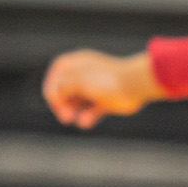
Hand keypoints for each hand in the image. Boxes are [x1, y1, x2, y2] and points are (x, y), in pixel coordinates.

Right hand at [42, 49, 160, 127]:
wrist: (135, 85)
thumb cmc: (106, 80)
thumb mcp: (77, 81)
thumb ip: (60, 87)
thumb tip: (55, 96)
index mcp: (75, 64)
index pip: (54, 79)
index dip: (52, 93)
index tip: (57, 103)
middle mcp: (83, 75)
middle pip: (64, 93)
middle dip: (62, 106)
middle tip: (66, 116)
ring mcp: (94, 88)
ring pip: (77, 104)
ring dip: (74, 113)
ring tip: (78, 119)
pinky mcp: (105, 101)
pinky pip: (90, 112)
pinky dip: (86, 118)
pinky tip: (86, 122)